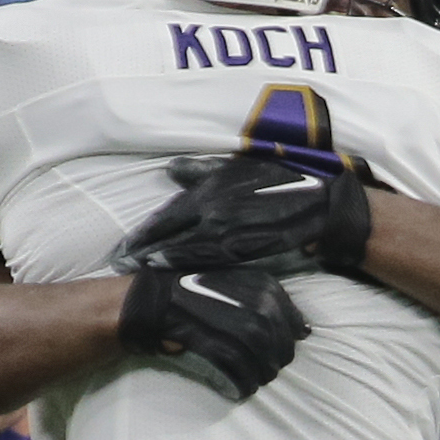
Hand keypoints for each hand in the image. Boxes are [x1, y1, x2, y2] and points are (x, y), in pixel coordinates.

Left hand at [115, 152, 372, 278]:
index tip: (122, 246)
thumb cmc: (286, 183)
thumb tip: (172, 169)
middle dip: (138, 247)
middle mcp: (213, 205)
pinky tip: (164, 273)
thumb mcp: (244, 167)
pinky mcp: (241, 247)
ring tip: (131, 271)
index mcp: (212, 186)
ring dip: (153, 259)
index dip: (143, 231)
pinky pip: (204, 258)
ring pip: (179, 246)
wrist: (323, 208)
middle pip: (164, 231)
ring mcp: (226, 227)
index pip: (167, 213)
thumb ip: (206, 171)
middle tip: (116, 261)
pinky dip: (181, 264)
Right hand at [119, 263, 310, 396]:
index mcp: (265, 286)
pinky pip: (241, 371)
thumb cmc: (199, 292)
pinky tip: (241, 389)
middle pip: (281, 346)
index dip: (288, 343)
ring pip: (264, 361)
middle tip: (266, 371)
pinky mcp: (218, 345)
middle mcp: (257, 304)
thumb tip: (305, 331)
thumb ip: (270, 303)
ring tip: (254, 381)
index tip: (279, 352)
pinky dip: (244, 384)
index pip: (294, 324)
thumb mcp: (239, 285)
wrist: (157, 300)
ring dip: (261, 376)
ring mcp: (237, 325)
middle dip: (276, 362)